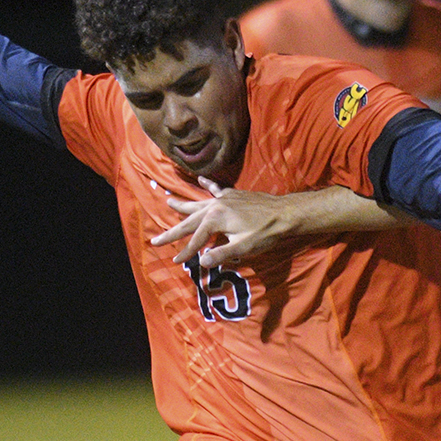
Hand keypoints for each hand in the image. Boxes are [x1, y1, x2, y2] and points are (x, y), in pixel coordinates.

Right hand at [151, 178, 299, 265]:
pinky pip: (216, 189)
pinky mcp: (233, 194)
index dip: (186, 251)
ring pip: (199, 203)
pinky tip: (200, 178)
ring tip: (168, 201)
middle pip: (190, 221)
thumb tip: (201, 262)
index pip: (196, 240)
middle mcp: (215, 206)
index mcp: (215, 219)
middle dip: (173, 232)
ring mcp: (224, 198)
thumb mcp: (243, 247)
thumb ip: (221, 254)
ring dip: (183, 205)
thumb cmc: (265, 232)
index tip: (175, 261)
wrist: (285, 213)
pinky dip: (207, 184)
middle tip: (155, 239)